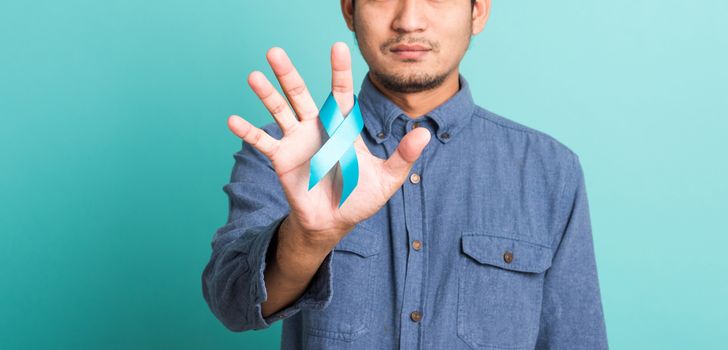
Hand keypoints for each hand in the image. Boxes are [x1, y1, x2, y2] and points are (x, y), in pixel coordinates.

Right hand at [227, 42, 430, 248]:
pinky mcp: (282, 159)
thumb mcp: (387, 179)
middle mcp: (317, 128)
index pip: (340, 93)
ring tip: (253, 75)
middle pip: (301, 94)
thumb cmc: (361, 197)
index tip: (338, 47)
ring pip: (279, 111)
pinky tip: (232, 120)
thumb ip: (403, 156)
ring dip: (266, 94)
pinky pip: (263, 142)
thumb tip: (424, 134)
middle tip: (275, 51)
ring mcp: (297, 141)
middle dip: (289, 73)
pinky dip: (248, 132)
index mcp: (342, 127)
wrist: (335, 222)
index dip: (339, 71)